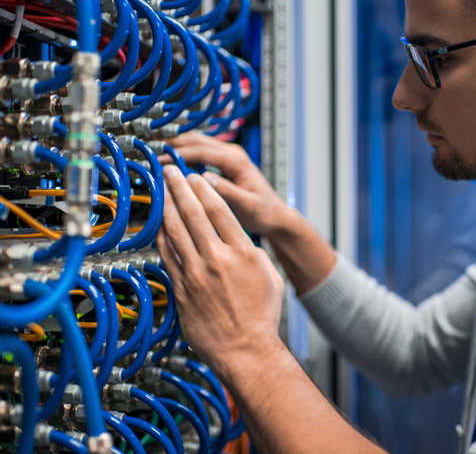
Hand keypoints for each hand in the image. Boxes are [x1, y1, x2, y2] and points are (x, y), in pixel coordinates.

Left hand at [156, 165, 284, 376]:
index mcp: (243, 252)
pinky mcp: (182, 288)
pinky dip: (161, 236)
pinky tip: (158, 224)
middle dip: (180, 187)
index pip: (220, 209)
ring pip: (176, 230)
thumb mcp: (270, 277)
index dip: (204, 189)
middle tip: (171, 172)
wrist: (246, 350)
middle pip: (194, 213)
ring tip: (161, 190)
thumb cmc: (261, 317)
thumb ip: (253, 253)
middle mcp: (218, 258)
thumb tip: (240, 243)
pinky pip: (166, 255)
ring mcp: (197, 273)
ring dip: (167, 206)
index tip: (196, 177)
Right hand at [161, 132, 290, 236]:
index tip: (160, 160)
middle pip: (197, 140)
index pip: (202, 150)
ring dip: (177, 146)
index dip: (178, 154)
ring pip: (197, 143)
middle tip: (151, 153)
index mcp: (237, 160)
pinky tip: (171, 162)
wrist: (275, 215)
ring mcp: (228, 156)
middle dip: (173, 144)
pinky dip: (184, 153)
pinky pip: (200, 153)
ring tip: (155, 154)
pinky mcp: (224, 163)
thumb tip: (204, 180)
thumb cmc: (264, 211)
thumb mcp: (246, 205)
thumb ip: (227, 191)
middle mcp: (232, 153)